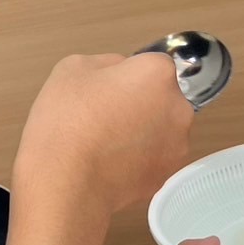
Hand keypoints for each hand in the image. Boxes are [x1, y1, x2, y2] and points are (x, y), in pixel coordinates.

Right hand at [13, 52, 193, 221]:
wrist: (65, 182)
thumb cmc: (66, 121)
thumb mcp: (72, 67)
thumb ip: (107, 63)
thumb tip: (120, 73)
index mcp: (157, 73)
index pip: (150, 65)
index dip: (126, 76)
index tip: (105, 90)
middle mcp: (178, 107)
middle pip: (161, 97)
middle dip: (139, 103)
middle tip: (103, 116)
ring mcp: (177, 144)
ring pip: (160, 129)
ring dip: (141, 132)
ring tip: (104, 144)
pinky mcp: (167, 174)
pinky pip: (154, 157)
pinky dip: (138, 158)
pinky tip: (110, 163)